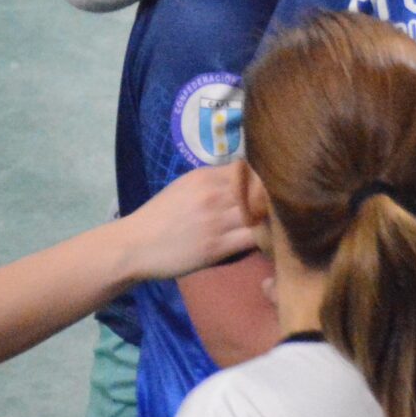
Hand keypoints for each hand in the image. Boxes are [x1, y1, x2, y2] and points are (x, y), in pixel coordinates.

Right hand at [122, 165, 262, 281]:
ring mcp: (215, 221)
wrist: (135, 245)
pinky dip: (263, 239)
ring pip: (260, 214)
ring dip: (270, 219)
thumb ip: (212, 181)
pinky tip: (266, 241)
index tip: (268, 191)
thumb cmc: (160, 216)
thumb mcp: (184, 186)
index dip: (262, 180)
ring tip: (274, 225)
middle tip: (280, 209)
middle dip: (271, 199)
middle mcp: (213, 194)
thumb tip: (242, 179)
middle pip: (259, 190)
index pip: (248, 170)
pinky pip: (252, 238)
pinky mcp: (216, 246)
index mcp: (205, 176)